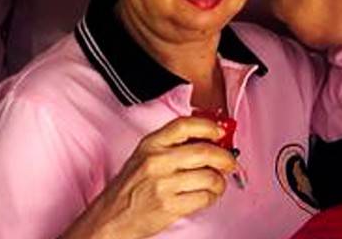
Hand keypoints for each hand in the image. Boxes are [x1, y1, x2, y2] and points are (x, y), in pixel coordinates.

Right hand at [78, 115, 238, 238]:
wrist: (112, 216)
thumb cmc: (131, 187)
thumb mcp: (144, 155)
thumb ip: (172, 145)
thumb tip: (208, 139)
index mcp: (151, 144)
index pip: (185, 125)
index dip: (209, 126)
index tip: (221, 132)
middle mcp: (156, 161)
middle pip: (204, 151)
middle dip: (225, 157)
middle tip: (230, 162)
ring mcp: (163, 184)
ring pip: (209, 177)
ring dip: (220, 181)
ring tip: (216, 183)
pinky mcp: (170, 206)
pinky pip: (204, 198)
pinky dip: (212, 197)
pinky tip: (206, 196)